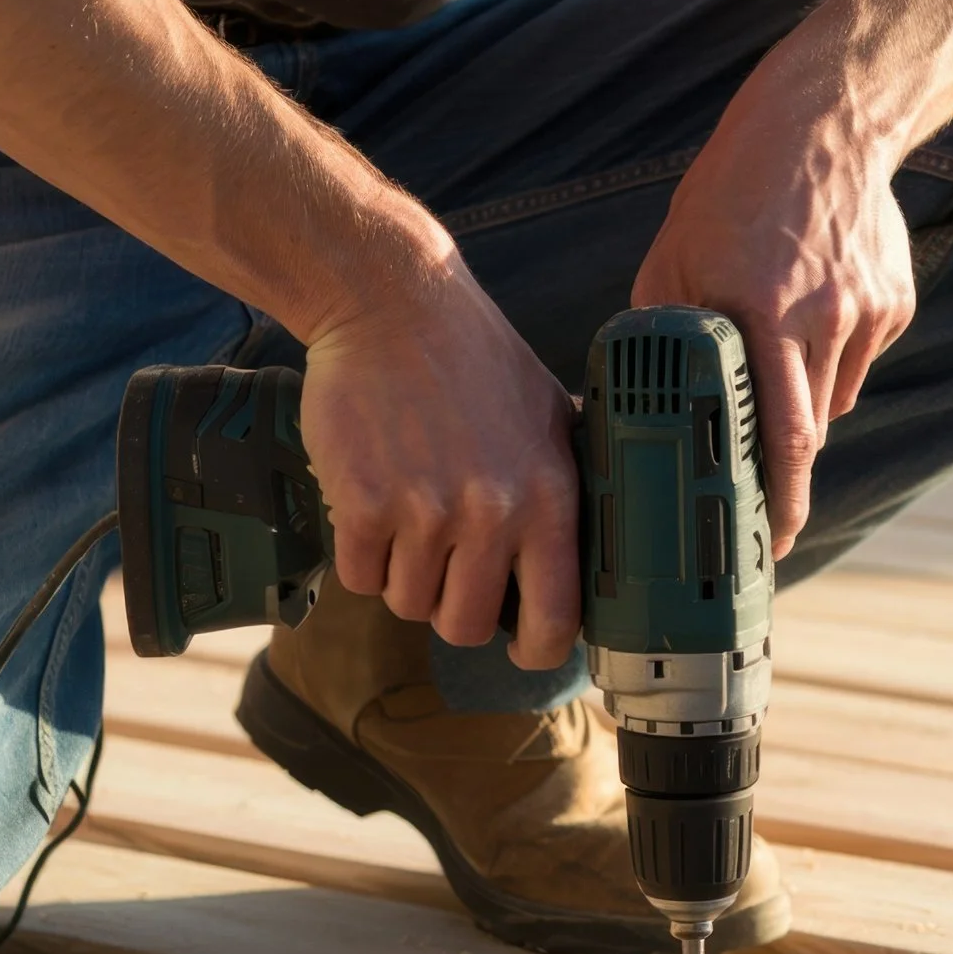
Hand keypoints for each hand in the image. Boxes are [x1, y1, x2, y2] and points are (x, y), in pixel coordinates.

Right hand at [296, 252, 580, 668]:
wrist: (390, 304)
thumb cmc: (473, 356)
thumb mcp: (549, 413)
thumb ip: (568, 481)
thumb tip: (593, 539)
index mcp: (549, 497)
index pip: (557, 619)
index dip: (537, 649)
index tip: (520, 646)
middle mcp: (492, 513)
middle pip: (467, 626)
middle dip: (451, 608)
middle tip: (444, 569)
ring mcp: (424, 512)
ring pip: (408, 604)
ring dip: (402, 576)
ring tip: (405, 519)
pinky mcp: (361, 504)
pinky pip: (359, 576)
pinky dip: (359, 554)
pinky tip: (370, 505)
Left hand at [632, 92, 915, 557]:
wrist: (822, 126)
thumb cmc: (730, 196)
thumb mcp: (674, 260)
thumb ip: (660, 334)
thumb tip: (631, 403)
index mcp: (762, 315)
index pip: (781, 438)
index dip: (779, 503)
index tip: (770, 547)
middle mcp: (821, 320)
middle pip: (809, 433)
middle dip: (783, 475)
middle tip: (760, 505)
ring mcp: (866, 313)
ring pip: (833, 399)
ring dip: (800, 402)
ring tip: (772, 355)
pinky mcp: (894, 304)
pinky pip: (856, 360)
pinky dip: (830, 358)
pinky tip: (809, 311)